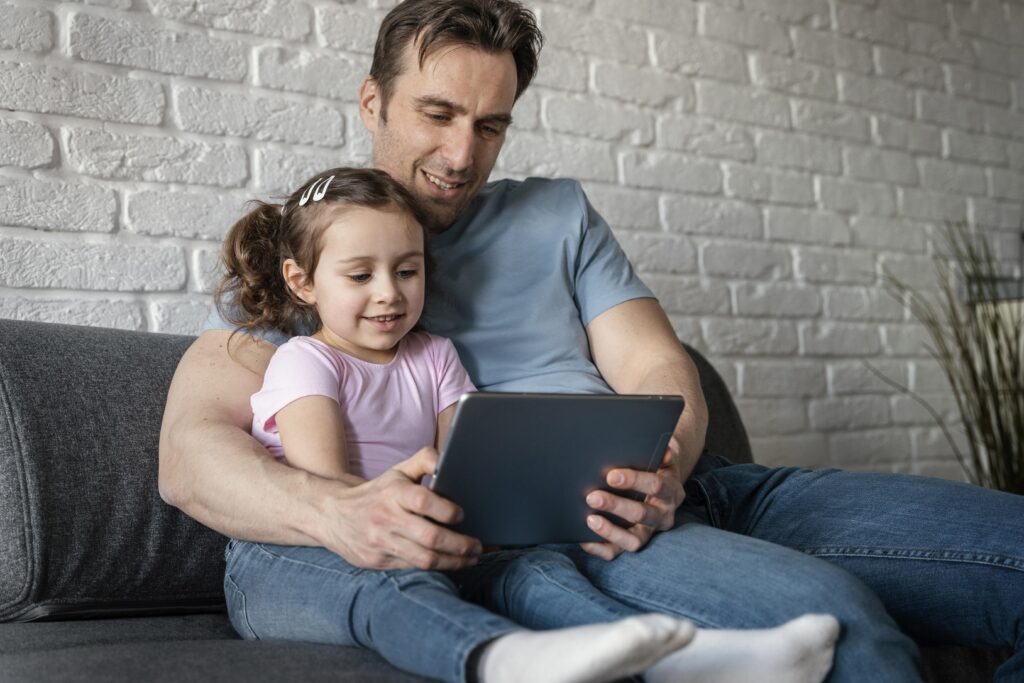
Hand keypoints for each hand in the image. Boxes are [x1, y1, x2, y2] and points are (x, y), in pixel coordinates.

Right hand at [323, 447, 481, 570]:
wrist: (332, 514)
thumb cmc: (376, 493)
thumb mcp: (396, 472)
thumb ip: (424, 461)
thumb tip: (447, 460)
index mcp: (393, 493)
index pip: (424, 501)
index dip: (447, 510)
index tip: (462, 515)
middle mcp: (387, 519)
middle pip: (430, 537)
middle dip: (460, 544)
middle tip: (477, 545)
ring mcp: (382, 542)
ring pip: (424, 559)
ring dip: (453, 562)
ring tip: (471, 558)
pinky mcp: (378, 561)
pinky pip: (412, 569)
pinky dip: (434, 568)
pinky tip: (449, 564)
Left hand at [579, 450, 684, 560]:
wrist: (660, 483)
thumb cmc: (654, 467)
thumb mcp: (662, 458)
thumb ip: (662, 453)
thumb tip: (663, 451)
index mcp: (671, 491)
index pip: (656, 486)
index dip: (634, 480)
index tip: (611, 476)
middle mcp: (663, 515)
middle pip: (642, 514)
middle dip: (616, 506)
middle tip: (592, 497)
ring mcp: (649, 532)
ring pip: (634, 540)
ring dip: (610, 531)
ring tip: (590, 520)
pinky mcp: (633, 542)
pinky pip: (617, 552)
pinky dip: (600, 548)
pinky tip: (584, 539)